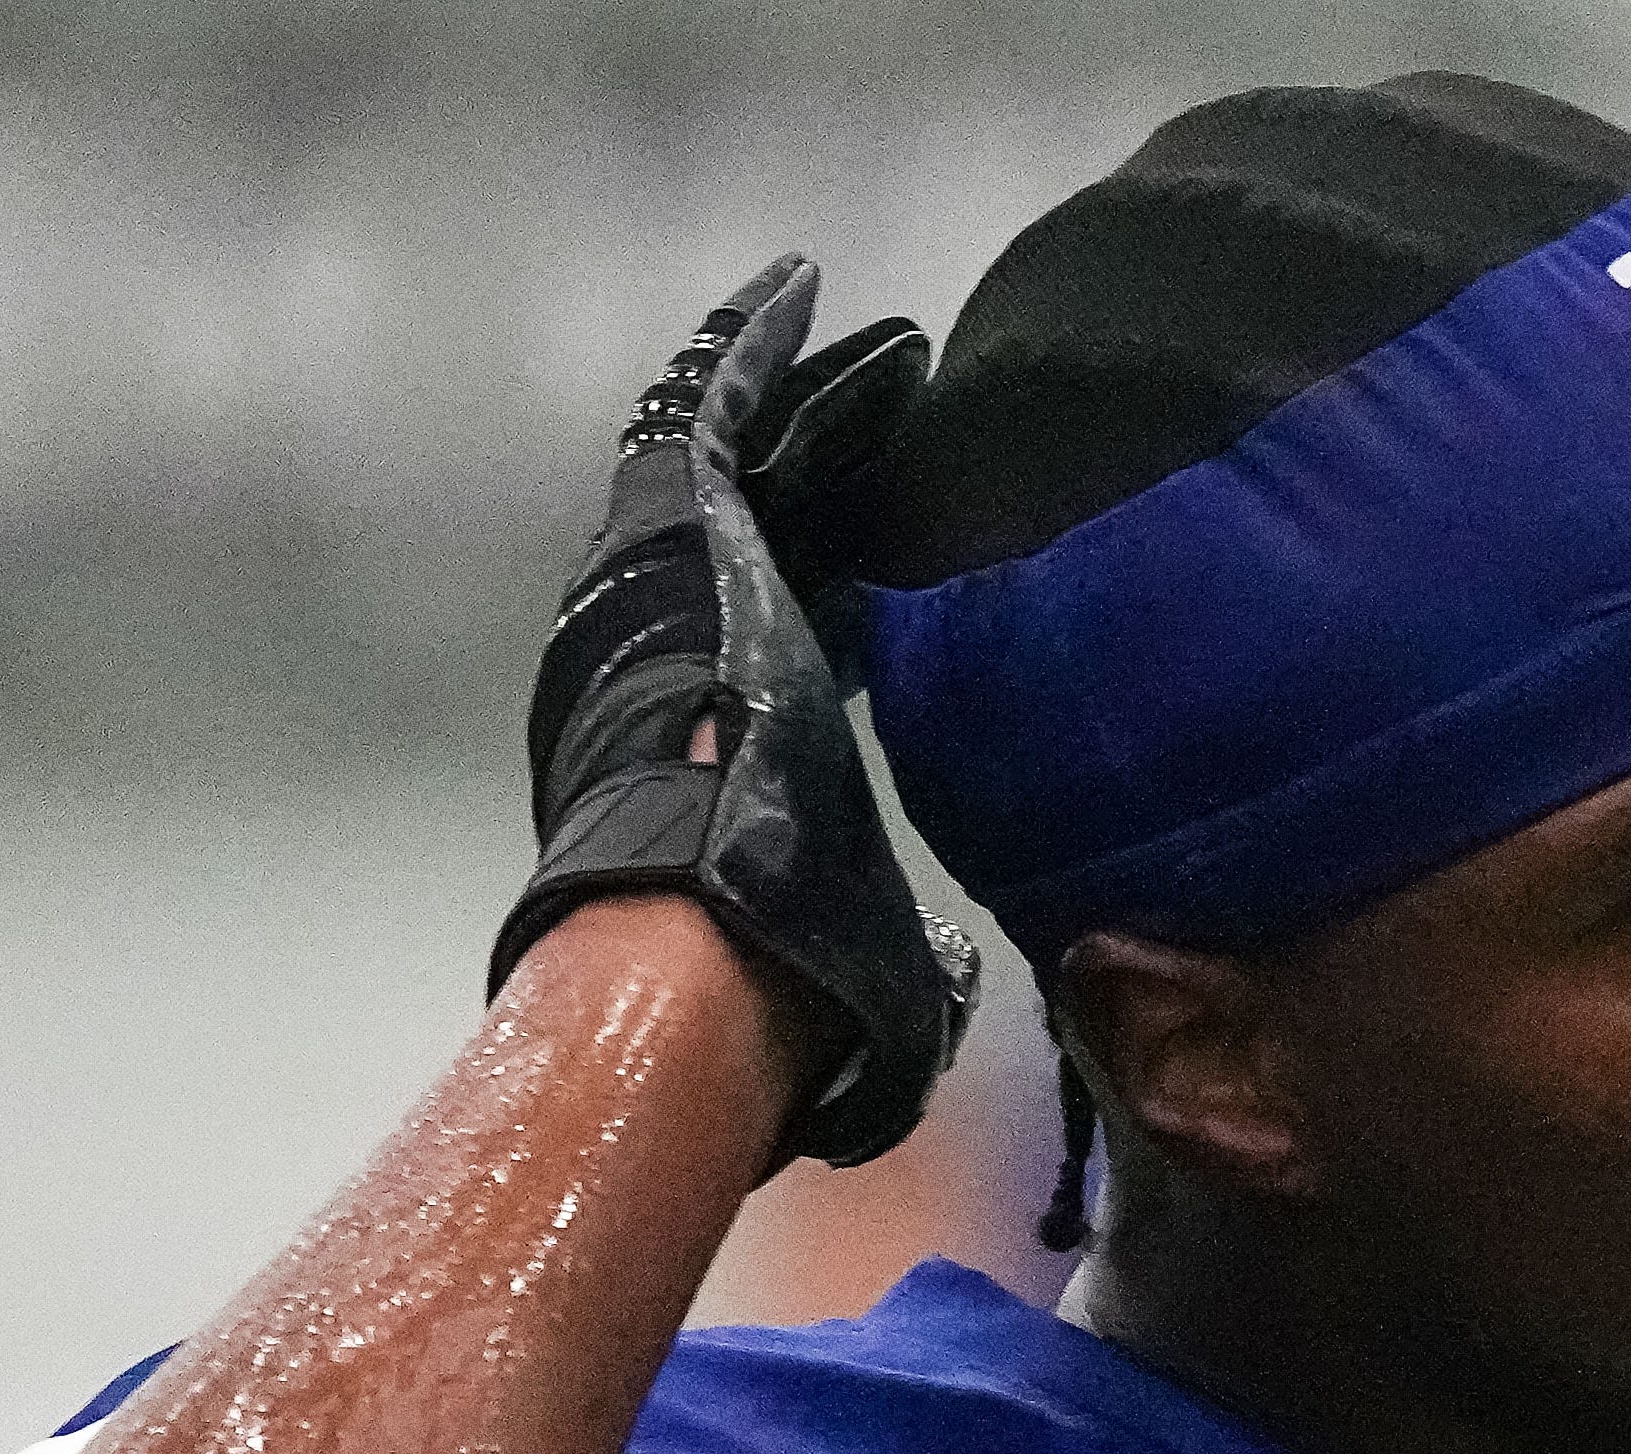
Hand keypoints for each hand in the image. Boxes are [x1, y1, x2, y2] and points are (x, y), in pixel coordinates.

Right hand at [496, 257, 975, 1169]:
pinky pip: (709, 409)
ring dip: (819, 402)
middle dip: (845, 471)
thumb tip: (962, 987)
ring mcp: (668, 583)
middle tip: (910, 415)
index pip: (804, 638)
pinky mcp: (670, 530)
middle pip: (778, 533)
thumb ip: (916, 967)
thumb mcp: (876, 961)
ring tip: (890, 347)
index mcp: (744, 738)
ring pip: (752, 460)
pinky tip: (802, 289)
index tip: (904, 573)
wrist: (689, 932)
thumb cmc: (775, 975)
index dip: (853, 593)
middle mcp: (691, 650)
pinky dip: (751, 347)